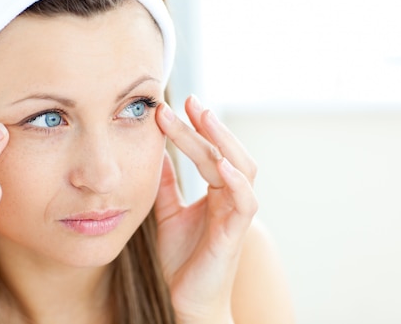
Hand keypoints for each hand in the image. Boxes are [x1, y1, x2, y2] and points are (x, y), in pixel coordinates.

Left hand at [155, 96, 257, 323]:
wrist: (188, 300)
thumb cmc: (183, 259)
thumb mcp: (168, 213)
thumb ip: (167, 185)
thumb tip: (155, 154)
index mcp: (216, 192)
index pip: (210, 151)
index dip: (195, 128)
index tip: (175, 105)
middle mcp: (230, 198)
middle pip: (227, 151)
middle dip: (210, 125)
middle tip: (190, 101)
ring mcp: (235, 214)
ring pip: (241, 168)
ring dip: (222, 141)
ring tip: (204, 118)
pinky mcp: (234, 234)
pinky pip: (244, 201)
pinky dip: (235, 180)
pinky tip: (220, 163)